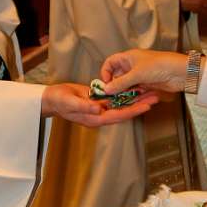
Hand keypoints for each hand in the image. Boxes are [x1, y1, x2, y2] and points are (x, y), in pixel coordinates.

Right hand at [42, 82, 157, 126]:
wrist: (51, 98)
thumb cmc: (58, 101)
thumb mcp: (70, 102)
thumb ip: (84, 106)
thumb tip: (98, 109)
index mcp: (95, 118)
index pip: (118, 115)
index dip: (132, 111)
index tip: (146, 106)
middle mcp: (100, 115)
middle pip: (124, 111)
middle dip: (139, 105)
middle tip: (155, 98)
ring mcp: (100, 109)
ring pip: (122, 104)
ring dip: (135, 99)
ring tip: (150, 93)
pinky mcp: (99, 101)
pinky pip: (115, 99)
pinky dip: (125, 94)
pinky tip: (135, 88)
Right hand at [99, 49, 188, 94]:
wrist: (180, 72)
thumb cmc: (159, 66)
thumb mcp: (137, 74)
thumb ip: (120, 83)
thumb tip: (106, 89)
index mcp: (128, 57)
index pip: (111, 62)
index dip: (106, 72)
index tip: (104, 83)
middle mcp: (133, 65)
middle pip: (118, 76)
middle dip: (114, 86)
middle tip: (111, 96)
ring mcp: (140, 75)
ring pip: (126, 85)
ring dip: (123, 93)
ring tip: (120, 101)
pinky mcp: (147, 84)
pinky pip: (135, 91)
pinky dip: (132, 96)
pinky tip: (131, 101)